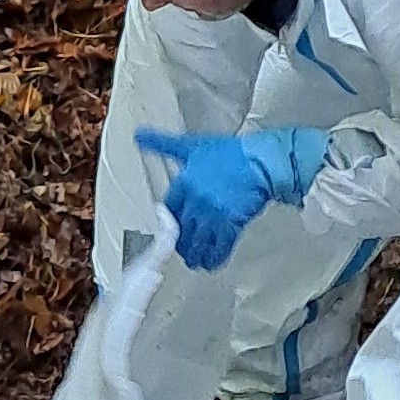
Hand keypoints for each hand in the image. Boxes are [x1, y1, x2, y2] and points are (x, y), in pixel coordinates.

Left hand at [136, 127, 331, 272]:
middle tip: (181, 252)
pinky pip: (220, 247)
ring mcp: (214, 215)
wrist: (261, 161)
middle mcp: (196, 201)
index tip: (168, 230)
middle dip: (180, 244)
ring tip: (194, 261)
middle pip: (180, 231)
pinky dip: (215, 258)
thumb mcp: (192, 144)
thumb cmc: (229, 152)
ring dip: (195, 255)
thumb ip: (163, 143)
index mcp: (184, 183)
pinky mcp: (233, 224)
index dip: (168, 222)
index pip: (169, 210)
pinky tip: (212, 264)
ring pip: (198, 242)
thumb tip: (138, 135)